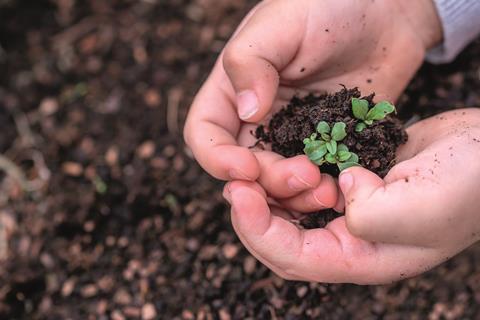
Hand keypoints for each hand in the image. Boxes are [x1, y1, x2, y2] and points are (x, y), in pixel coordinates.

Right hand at [184, 0, 441, 210]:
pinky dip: (324, 190)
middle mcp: (258, 118)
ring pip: (279, 182)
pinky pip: (318, 177)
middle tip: (304, 176)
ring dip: (295, 195)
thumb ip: (251, 63)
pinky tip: (342, 189)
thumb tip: (246, 113)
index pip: (205, 134)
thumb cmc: (328, 5)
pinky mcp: (327, 144)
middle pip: (244, 168)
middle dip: (267, 181)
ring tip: (326, 189)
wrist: (386, 10)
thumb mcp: (281, 23)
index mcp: (233, 90)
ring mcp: (294, 135)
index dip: (217, 159)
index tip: (246, 168)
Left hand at [224, 109, 479, 283]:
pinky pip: (310, 186)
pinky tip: (283, 157)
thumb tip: (340, 190)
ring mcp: (352, 211)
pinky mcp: (354, 183)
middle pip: (283, 239)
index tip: (238, 193)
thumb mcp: (417, 210)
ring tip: (255, 168)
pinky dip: (291, 175)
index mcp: (362, 259)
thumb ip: (368, 214)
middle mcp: (352, 241)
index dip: (258, 229)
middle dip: (254, 213)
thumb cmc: (467, 186)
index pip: (293, 257)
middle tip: (234, 181)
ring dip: (270, 193)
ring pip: (292, 212)